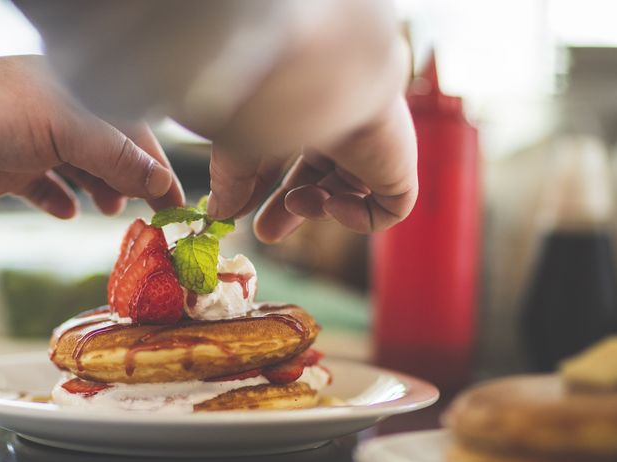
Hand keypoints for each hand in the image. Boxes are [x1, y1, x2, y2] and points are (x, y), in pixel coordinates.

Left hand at [0, 56, 183, 217]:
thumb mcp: (67, 129)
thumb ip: (117, 157)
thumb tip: (161, 183)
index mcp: (81, 95)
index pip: (136, 132)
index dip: (158, 166)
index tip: (177, 203)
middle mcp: (62, 116)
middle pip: (111, 153)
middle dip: (131, 183)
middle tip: (148, 216)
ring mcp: (36, 142)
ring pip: (82, 171)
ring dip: (100, 192)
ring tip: (109, 212)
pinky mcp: (11, 168)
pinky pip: (45, 187)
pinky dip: (59, 200)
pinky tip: (67, 211)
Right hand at [206, 94, 416, 242]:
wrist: (319, 72)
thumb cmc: (273, 93)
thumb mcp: (237, 143)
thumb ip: (229, 181)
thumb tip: (217, 215)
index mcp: (307, 105)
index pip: (289, 152)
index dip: (265, 185)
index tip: (240, 212)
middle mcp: (344, 120)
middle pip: (323, 175)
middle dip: (293, 207)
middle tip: (266, 234)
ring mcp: (375, 142)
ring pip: (353, 191)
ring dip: (316, 206)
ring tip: (297, 201)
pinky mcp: (399, 163)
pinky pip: (391, 207)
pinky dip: (361, 219)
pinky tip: (334, 203)